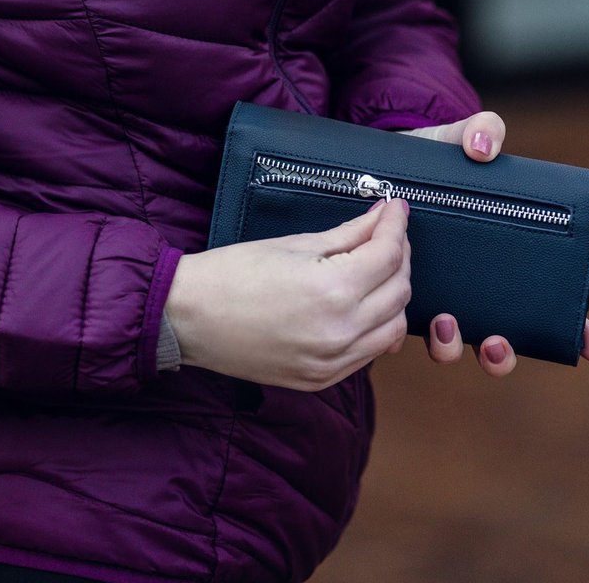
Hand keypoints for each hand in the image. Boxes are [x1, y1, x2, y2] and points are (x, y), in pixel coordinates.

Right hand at [165, 198, 410, 391]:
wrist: (189, 318)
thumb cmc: (234, 274)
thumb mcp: (296, 245)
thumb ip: (349, 233)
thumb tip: (383, 215)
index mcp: (333, 290)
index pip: (389, 254)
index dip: (396, 225)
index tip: (395, 209)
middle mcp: (340, 332)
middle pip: (399, 290)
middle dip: (399, 256)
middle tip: (384, 234)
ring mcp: (332, 362)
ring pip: (394, 326)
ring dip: (392, 294)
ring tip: (374, 270)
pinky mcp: (321, 380)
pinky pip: (370, 352)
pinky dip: (376, 327)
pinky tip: (361, 305)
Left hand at [401, 112, 588, 374]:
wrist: (374, 164)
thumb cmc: (431, 157)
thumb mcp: (456, 138)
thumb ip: (482, 130)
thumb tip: (482, 150)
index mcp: (505, 255)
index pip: (550, 299)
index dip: (577, 329)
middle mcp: (474, 283)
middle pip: (502, 338)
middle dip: (503, 355)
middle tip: (497, 342)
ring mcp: (437, 292)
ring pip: (453, 343)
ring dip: (454, 347)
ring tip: (446, 324)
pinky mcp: (396, 294)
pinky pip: (403, 331)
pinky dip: (405, 336)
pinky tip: (402, 322)